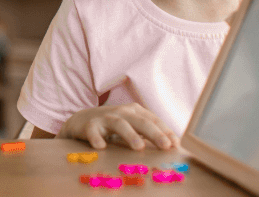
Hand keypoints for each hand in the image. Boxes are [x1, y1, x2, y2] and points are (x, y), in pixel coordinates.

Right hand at [57, 103, 178, 150]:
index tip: (175, 144)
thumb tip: (172, 145)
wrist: (82, 120)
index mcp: (135, 111)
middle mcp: (122, 112)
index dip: (165, 131)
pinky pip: (93, 132)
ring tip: (139, 147)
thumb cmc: (113, 125)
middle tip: (165, 145)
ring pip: (120, 124)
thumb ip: (148, 133)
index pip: (153, 120)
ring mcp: (105, 117)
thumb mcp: (132, 125)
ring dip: (130, 135)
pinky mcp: (89, 125)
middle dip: (154, 133)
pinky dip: (97, 139)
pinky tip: (101, 147)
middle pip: (140, 121)